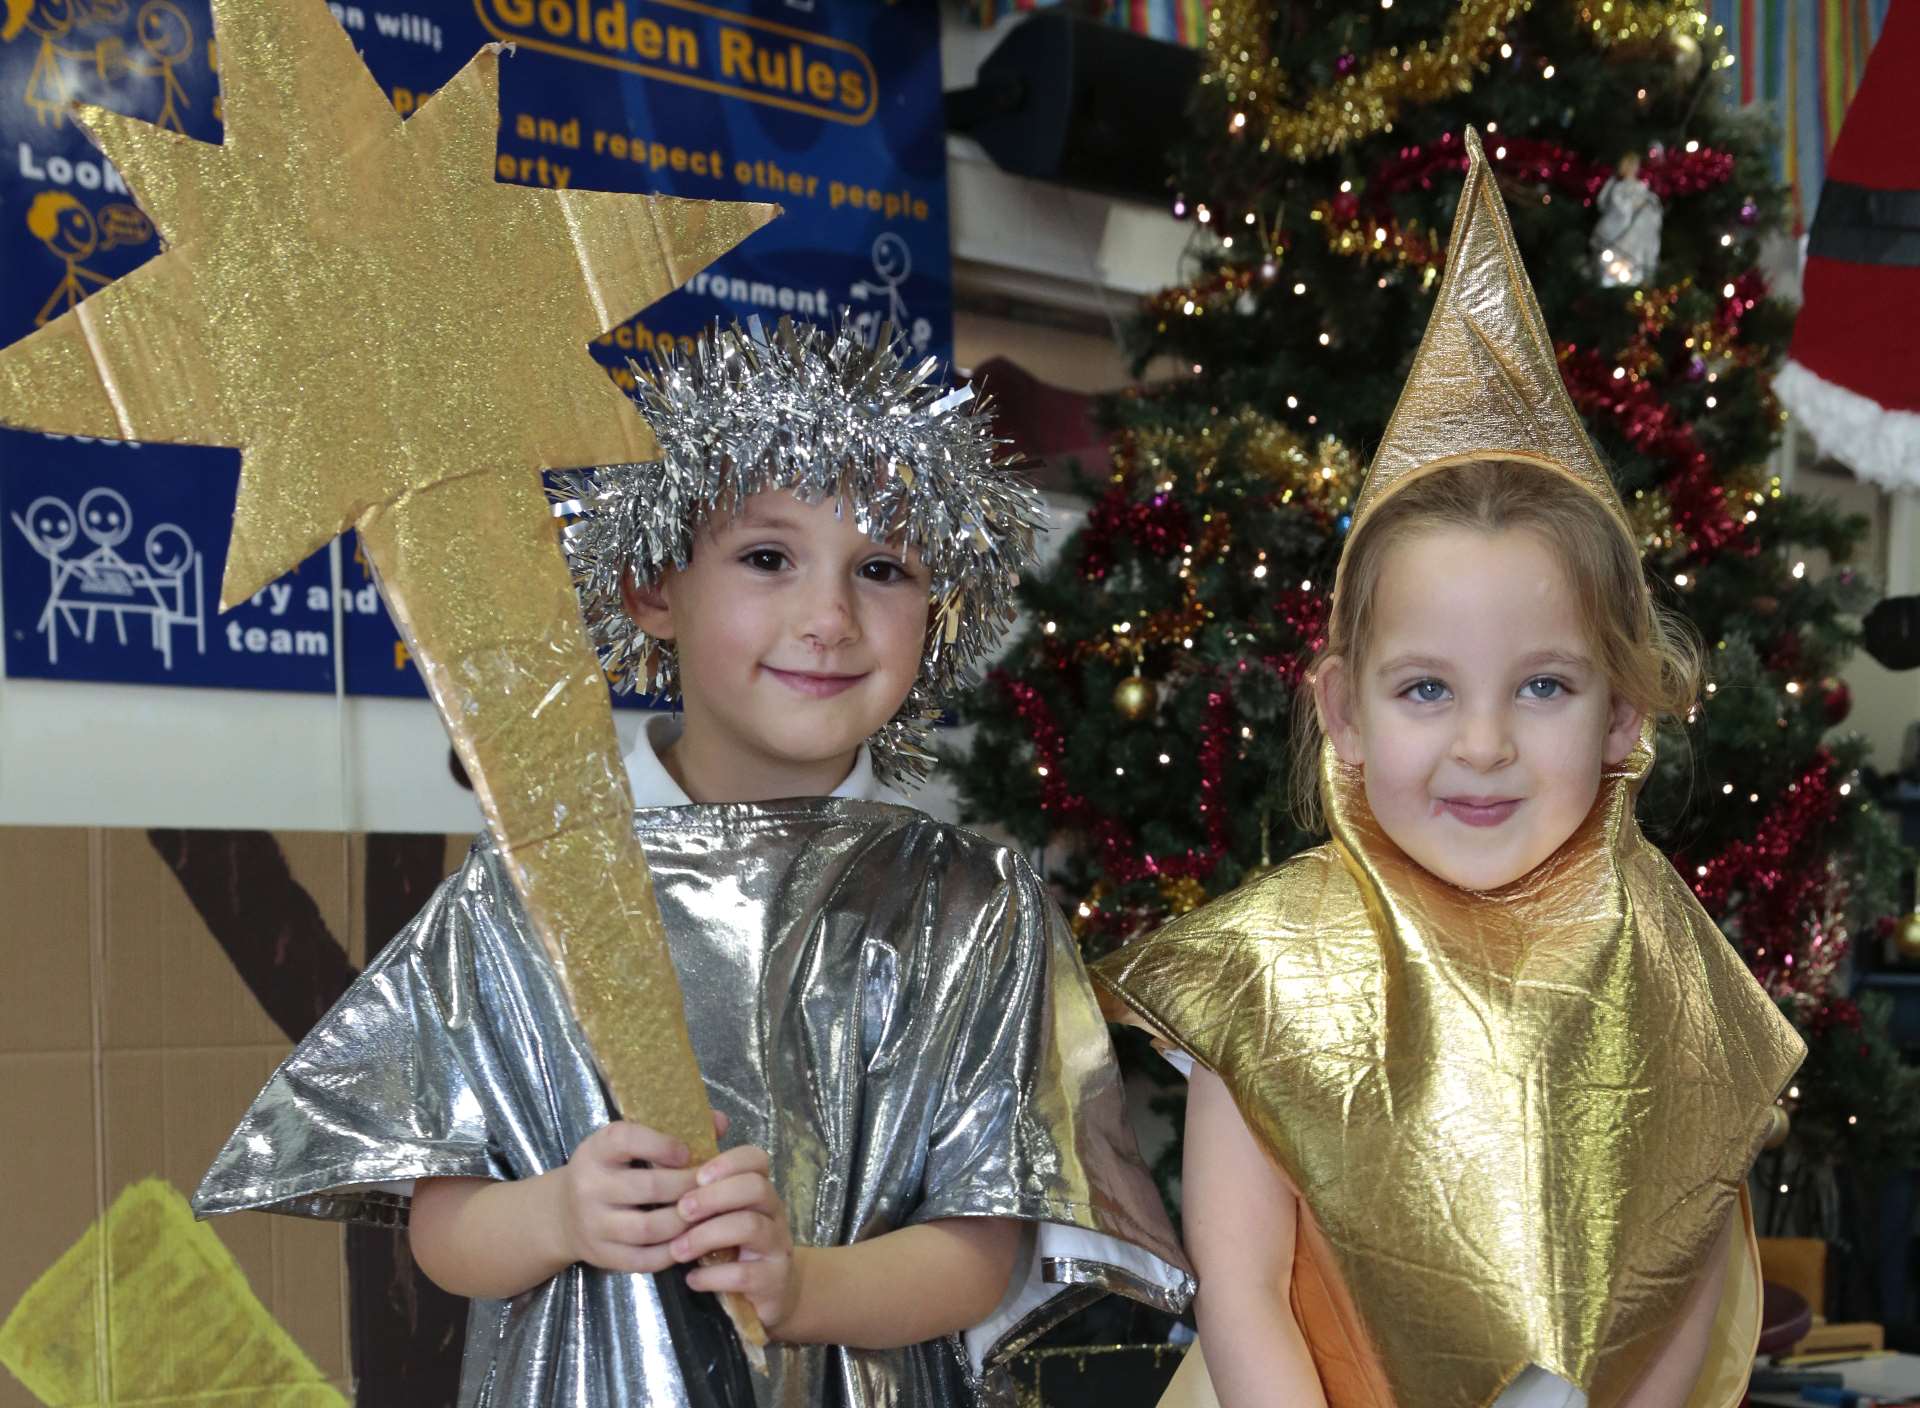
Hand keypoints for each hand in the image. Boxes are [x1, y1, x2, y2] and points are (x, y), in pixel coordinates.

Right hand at [555, 1113, 723, 1275]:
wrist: (562, 1214)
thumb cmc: (610, 1170)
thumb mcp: (627, 1144)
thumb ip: (674, 1130)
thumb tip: (721, 1122)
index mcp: (597, 1150)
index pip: (627, 1140)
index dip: (662, 1145)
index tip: (688, 1152)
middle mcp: (590, 1186)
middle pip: (649, 1187)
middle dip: (688, 1186)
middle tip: (714, 1185)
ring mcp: (594, 1224)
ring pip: (649, 1227)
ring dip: (686, 1221)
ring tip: (707, 1213)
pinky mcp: (603, 1255)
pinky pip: (644, 1259)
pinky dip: (673, 1251)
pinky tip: (691, 1239)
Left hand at [672, 1144, 799, 1330]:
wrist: (767, 1295)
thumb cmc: (733, 1248)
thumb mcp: (719, 1216)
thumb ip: (698, 1193)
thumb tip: (657, 1165)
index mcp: (759, 1190)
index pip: (756, 1159)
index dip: (728, 1162)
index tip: (697, 1176)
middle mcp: (774, 1212)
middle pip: (755, 1187)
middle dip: (714, 1196)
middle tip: (682, 1210)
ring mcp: (777, 1245)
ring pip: (750, 1226)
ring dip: (707, 1235)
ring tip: (677, 1250)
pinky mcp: (773, 1280)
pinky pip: (744, 1273)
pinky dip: (712, 1276)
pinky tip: (692, 1279)